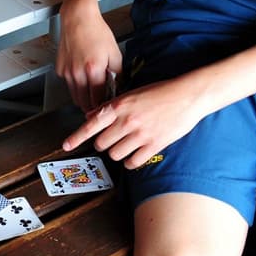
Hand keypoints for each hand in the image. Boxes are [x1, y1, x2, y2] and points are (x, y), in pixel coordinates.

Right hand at [56, 1, 121, 111]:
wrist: (78, 19)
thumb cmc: (96, 32)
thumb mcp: (115, 52)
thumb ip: (117, 73)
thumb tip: (118, 87)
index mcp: (93, 70)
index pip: (98, 99)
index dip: (103, 105)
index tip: (107, 106)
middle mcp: (78, 74)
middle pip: (84, 103)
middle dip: (92, 106)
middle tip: (99, 103)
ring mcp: (67, 73)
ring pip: (75, 97)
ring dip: (83, 98)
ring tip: (92, 93)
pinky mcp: (61, 70)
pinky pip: (69, 85)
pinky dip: (76, 85)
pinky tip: (82, 77)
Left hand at [62, 79, 204, 168]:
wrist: (189, 95)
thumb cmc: (162, 92)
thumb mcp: (132, 94)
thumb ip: (111, 106)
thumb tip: (91, 115)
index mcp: (119, 106)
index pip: (91, 124)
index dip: (76, 137)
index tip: (66, 145)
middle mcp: (127, 120)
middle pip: (101, 144)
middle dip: (104, 144)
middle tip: (113, 139)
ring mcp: (140, 134)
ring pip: (115, 155)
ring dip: (118, 153)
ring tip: (127, 144)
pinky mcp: (154, 145)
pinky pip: (132, 162)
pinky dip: (132, 162)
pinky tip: (137, 153)